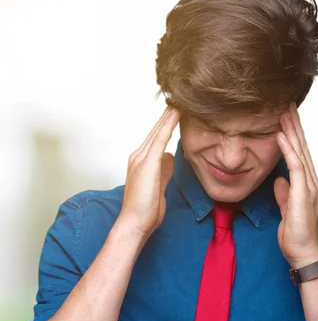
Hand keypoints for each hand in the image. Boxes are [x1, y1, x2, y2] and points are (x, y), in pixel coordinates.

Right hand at [118, 107, 179, 236]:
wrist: (135, 222)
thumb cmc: (146, 208)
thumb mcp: (159, 185)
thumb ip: (164, 169)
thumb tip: (171, 157)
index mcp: (141, 161)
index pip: (155, 138)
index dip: (165, 124)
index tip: (176, 111)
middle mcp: (139, 156)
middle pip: (155, 130)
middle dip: (167, 115)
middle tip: (179, 98)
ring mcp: (141, 158)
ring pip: (157, 131)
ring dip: (168, 116)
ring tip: (179, 100)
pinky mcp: (148, 163)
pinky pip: (160, 139)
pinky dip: (168, 125)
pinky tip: (175, 114)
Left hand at [274, 102, 317, 268]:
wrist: (304, 254)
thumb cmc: (296, 236)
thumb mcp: (286, 210)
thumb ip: (284, 194)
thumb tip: (279, 180)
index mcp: (307, 184)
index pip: (300, 153)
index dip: (293, 134)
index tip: (285, 117)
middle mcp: (312, 181)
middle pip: (302, 146)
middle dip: (294, 124)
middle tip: (287, 103)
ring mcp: (310, 186)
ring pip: (301, 151)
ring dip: (292, 130)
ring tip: (285, 111)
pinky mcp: (304, 193)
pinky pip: (296, 166)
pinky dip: (288, 150)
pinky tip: (281, 136)